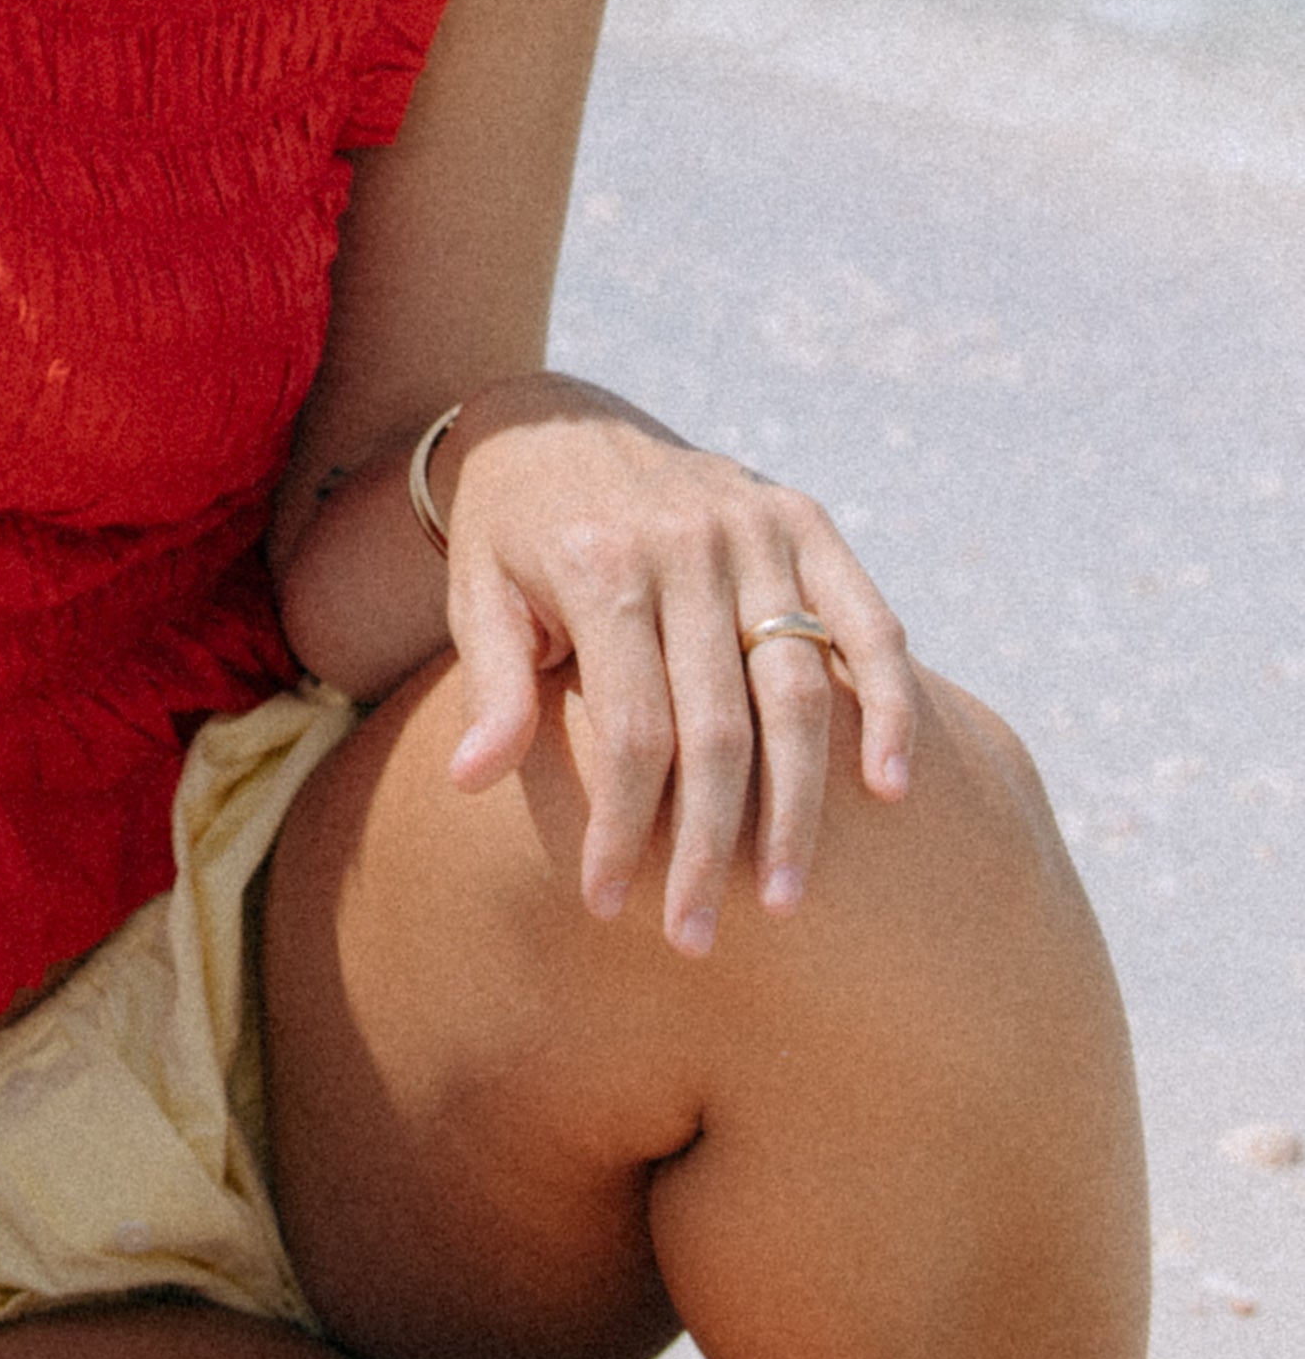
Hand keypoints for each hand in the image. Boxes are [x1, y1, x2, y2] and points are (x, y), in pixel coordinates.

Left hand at [436, 397, 918, 953]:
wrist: (552, 422)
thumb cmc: (505, 537)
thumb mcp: (474, 598)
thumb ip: (492, 687)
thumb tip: (469, 781)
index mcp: (599, 565)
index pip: (627, 729)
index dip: (622, 826)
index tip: (605, 905)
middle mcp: (686, 545)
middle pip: (716, 728)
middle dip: (709, 846)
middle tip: (696, 936)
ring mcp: (755, 529)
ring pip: (798, 691)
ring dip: (799, 807)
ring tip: (788, 900)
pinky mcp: (805, 519)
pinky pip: (867, 621)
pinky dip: (889, 704)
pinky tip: (890, 789)